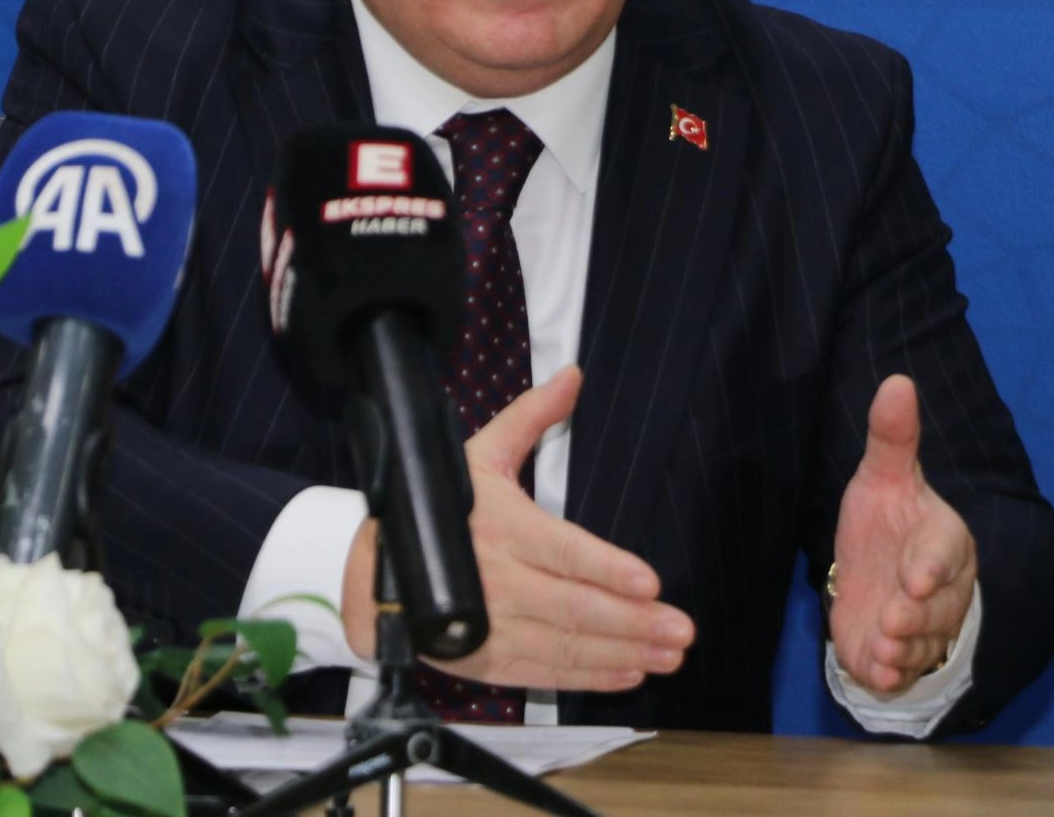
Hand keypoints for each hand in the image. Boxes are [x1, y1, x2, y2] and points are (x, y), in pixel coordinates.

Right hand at [341, 365, 693, 691]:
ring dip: (623, 653)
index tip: (649, 582)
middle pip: (573, 606)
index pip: (562, 552)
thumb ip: (530, 418)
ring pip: (566, 645)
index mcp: (500, 528)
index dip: (606, 569)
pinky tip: (628, 672)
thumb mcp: (475, 455)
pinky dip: (589, 677)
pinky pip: (546, 673)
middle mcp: (497, 581)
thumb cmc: (434, 510)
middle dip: (632, 621)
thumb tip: (572, 376)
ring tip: (668, 655)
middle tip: (681, 630)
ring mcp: (492, 627)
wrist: (372, 575)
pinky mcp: (487, 661)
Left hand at [829, 374, 977, 692]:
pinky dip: (891, 675)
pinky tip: (877, 674)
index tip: (916, 577)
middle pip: (937, 607)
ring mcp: (923, 627)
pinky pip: (903, 671)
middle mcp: (942, 589)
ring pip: (922, 643)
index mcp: (944, 542)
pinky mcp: (900, 655)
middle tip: (894, 620)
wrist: (876, 572)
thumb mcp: (882, 477)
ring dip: (903, 650)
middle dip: (916, 616)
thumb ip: (892, 438)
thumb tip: (897, 381)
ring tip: (884, 648)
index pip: (945, 555)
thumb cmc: (886, 520)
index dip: (932, 567)